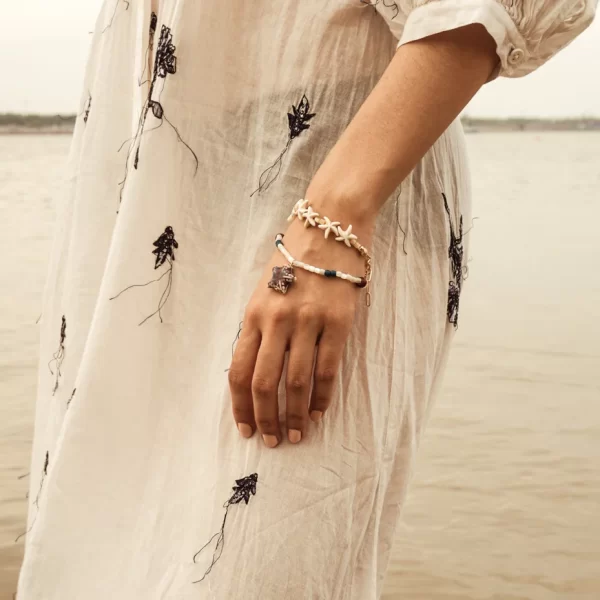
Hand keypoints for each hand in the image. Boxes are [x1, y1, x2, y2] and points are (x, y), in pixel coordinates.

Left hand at [228, 202, 372, 447]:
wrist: (330, 224)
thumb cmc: (295, 256)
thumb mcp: (265, 287)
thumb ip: (260, 326)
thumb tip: (257, 369)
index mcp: (252, 313)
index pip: (238, 370)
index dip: (239, 406)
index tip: (245, 429)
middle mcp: (276, 320)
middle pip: (263, 382)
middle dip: (266, 418)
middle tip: (273, 441)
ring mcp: (307, 321)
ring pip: (297, 382)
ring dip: (296, 415)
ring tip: (297, 434)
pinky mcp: (338, 322)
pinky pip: (328, 369)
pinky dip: (323, 396)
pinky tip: (320, 412)